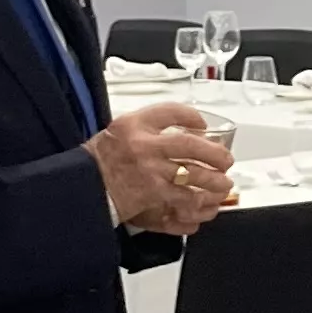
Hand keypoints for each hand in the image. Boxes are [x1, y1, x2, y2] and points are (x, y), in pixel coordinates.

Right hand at [93, 100, 231, 224]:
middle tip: (226, 159)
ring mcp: (149, 171)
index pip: (169, 111)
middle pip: (189, 145)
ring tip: (223, 183)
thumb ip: (150, 124)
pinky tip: (206, 201)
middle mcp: (143, 145)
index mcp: (134, 125)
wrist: (85, 186)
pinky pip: (182, 197)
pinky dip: (198, 200)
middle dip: (213, 153)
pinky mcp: (151, 194)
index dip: (190, 116)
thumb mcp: (121, 129)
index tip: (202, 124)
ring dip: (213, 180)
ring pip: (192, 174)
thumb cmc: (103, 159)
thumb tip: (185, 124)